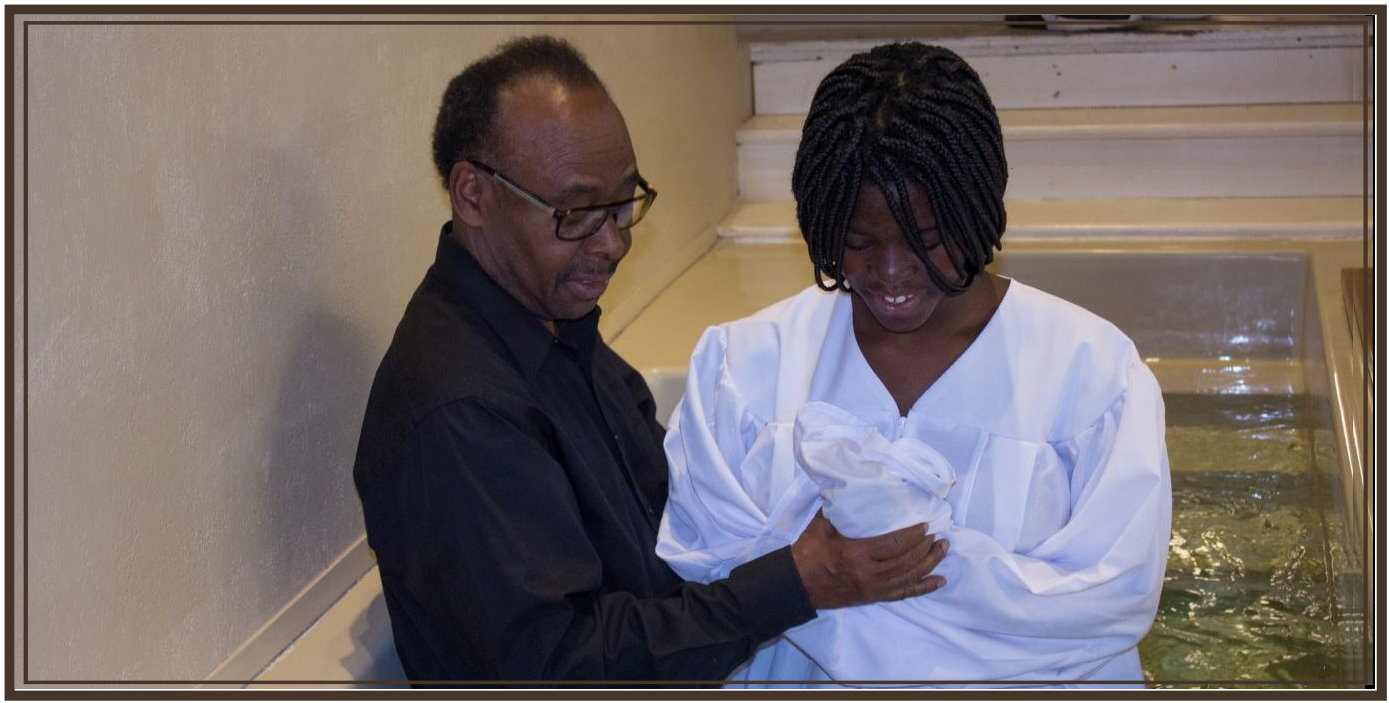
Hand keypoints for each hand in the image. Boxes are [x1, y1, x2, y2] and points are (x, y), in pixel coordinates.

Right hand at [790, 511, 947, 609]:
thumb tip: (853, 483)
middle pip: (907, 560)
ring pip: (910, 576)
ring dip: (930, 563)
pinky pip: (905, 593)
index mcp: (857, 553)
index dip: (913, 534)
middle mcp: (869, 574)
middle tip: (937, 532)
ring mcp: (874, 588)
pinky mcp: (874, 597)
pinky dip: (924, 587)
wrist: (797, 584)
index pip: (895, 543)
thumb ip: (840, 507)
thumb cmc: (808, 552)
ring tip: (943, 548)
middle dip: (925, 546)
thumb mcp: (821, 524)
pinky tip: (939, 581)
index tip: (925, 523)